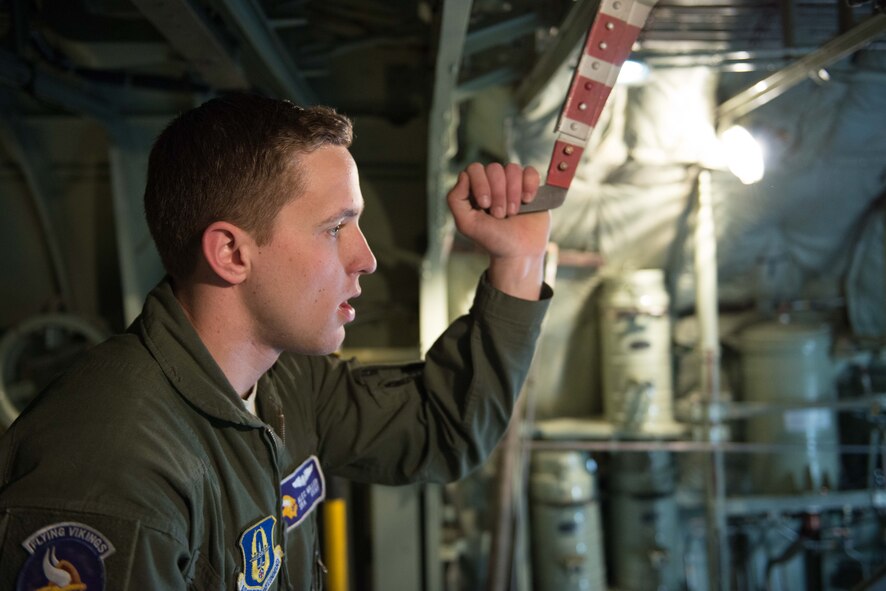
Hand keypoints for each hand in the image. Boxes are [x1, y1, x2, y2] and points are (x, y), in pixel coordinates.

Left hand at [447, 163, 550, 298]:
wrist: (519, 252)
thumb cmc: (492, 239)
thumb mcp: (467, 224)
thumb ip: (455, 199)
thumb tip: (463, 175)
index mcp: (475, 189)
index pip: (475, 169)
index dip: (480, 184)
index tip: (485, 205)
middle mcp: (493, 183)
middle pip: (494, 168)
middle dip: (498, 193)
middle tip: (500, 214)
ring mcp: (512, 183)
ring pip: (513, 169)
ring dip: (513, 192)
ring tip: (513, 213)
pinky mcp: (530, 186)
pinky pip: (531, 171)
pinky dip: (529, 185)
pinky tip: (527, 200)